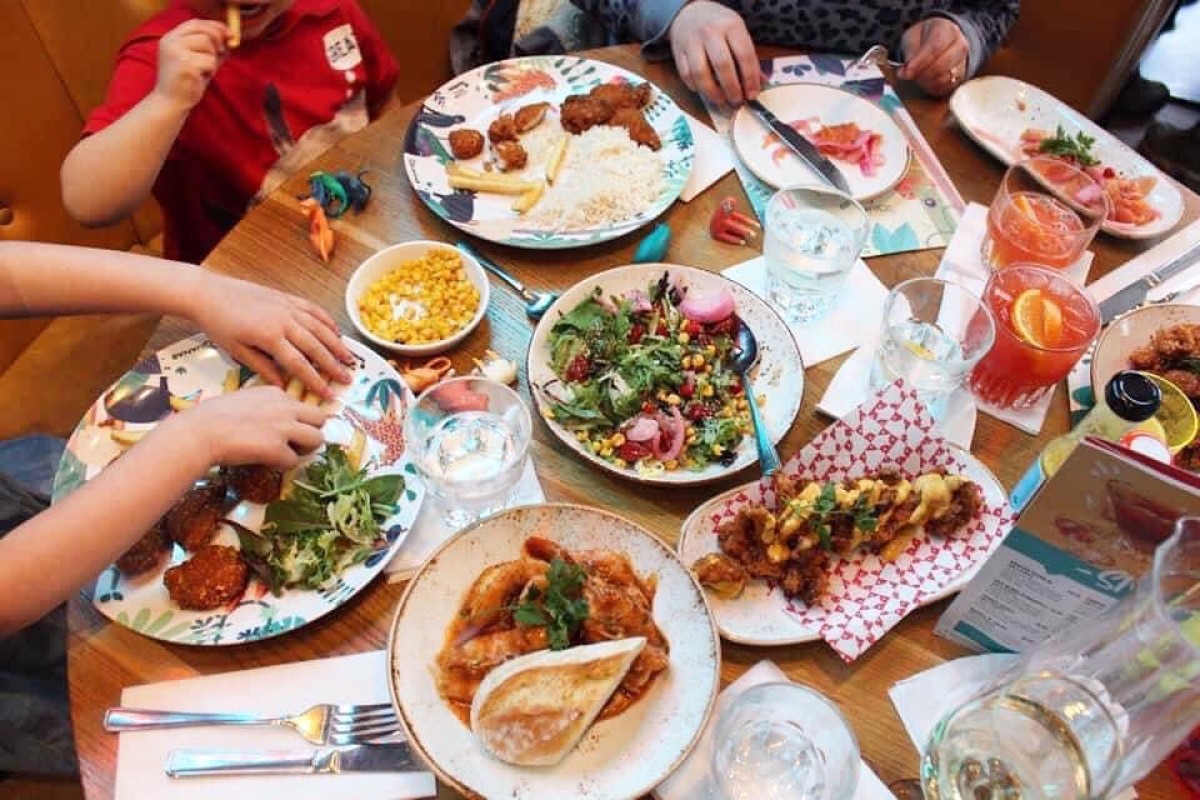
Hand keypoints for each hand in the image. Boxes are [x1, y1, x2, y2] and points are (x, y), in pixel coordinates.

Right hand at [153, 19, 229, 110]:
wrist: (170, 102)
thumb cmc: (184, 82)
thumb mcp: (196, 60)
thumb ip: (210, 48)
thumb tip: (229, 38)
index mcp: (170, 38)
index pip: (195, 22)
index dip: (214, 26)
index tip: (229, 33)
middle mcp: (171, 41)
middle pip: (203, 31)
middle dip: (218, 40)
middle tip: (222, 51)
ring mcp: (177, 52)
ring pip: (208, 45)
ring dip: (212, 58)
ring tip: (203, 70)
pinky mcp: (186, 65)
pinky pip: (210, 61)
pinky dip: (210, 70)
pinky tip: (201, 78)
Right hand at [162, 386, 327, 469]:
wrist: (200, 432)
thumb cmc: (212, 417)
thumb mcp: (244, 400)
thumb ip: (264, 407)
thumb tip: (271, 421)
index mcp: (276, 393)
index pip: (303, 406)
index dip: (297, 421)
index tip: (285, 430)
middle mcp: (286, 407)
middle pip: (320, 419)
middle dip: (311, 432)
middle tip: (296, 444)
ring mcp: (284, 427)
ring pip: (317, 439)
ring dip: (305, 450)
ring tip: (287, 455)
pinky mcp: (278, 448)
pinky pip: (295, 461)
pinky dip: (284, 465)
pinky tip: (269, 463)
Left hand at [189, 273, 354, 398]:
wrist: (208, 293)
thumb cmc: (218, 324)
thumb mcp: (237, 351)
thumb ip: (263, 367)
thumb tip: (282, 386)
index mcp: (270, 337)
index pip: (299, 364)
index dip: (316, 381)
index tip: (328, 395)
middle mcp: (284, 320)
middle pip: (316, 346)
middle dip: (333, 365)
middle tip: (347, 378)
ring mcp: (288, 307)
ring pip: (320, 327)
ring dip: (337, 344)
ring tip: (349, 358)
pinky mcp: (287, 297)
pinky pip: (313, 310)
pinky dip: (327, 321)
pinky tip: (336, 332)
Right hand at [669, 1, 760, 106]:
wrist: (689, 12)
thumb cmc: (717, 25)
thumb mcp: (737, 32)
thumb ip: (748, 56)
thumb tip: (759, 83)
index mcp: (731, 25)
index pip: (744, 55)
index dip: (750, 79)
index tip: (752, 94)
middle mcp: (711, 32)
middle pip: (722, 65)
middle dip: (731, 88)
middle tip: (737, 101)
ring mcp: (692, 42)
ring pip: (701, 74)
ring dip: (712, 92)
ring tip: (721, 101)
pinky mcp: (679, 52)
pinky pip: (686, 75)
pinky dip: (696, 87)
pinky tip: (704, 91)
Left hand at [898, 18, 968, 97]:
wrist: (939, 40)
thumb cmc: (923, 38)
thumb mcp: (912, 37)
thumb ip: (910, 53)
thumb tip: (905, 72)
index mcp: (948, 29)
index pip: (935, 47)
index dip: (919, 61)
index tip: (905, 72)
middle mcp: (960, 45)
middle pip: (942, 64)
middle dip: (921, 73)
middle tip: (907, 75)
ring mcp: (962, 62)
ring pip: (945, 78)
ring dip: (926, 82)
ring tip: (915, 77)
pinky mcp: (960, 77)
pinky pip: (946, 87)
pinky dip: (932, 88)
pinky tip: (923, 82)